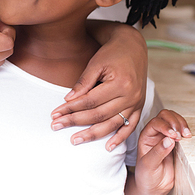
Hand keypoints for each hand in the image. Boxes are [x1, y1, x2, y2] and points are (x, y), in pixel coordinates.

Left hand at [50, 24, 146, 149]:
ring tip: (75, 140)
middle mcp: (131, 96)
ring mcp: (137, 103)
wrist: (133, 47)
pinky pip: (130, 126)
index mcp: (120, 83)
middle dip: (75, 122)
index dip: (71, 108)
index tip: (55, 113)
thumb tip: (68, 100)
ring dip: (93, 134)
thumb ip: (83, 82)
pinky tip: (108, 147)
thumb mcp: (96, 63)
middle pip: (99, 114)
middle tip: (56, 126)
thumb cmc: (112, 53)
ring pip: (113, 124)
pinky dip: (120, 138)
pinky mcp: (139, 106)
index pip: (90, 101)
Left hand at [135, 109, 190, 194]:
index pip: (155, 123)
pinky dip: (186, 131)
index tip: (173, 135)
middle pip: (165, 116)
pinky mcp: (176, 144)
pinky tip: (188, 137)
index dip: (165, 126)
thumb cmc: (145, 176)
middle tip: (180, 134)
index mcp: (145, 136)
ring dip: (181, 124)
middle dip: (174, 122)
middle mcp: (155, 134)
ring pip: (174, 120)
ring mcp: (166, 138)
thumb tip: (169, 140)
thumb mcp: (148, 165)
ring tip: (186, 135)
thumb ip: (157, 153)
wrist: (153, 187)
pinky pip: (181, 131)